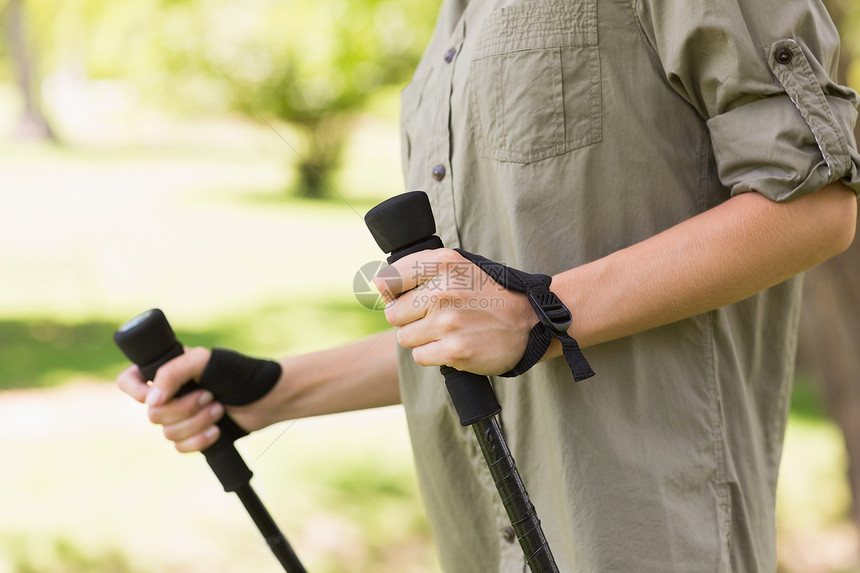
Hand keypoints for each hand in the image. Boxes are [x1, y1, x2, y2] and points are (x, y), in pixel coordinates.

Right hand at [116, 347, 261, 452]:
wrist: (268, 398)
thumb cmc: (238, 372)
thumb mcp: (204, 361)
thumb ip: (172, 373)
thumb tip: (150, 401)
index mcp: (167, 370)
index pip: (128, 380)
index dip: (135, 391)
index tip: (155, 395)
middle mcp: (170, 393)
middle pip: (152, 413)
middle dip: (184, 408)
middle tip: (210, 395)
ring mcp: (181, 415)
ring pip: (167, 432)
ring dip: (196, 423)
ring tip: (219, 409)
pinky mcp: (194, 434)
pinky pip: (180, 447)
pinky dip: (199, 441)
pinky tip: (216, 431)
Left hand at [374, 248, 534, 375]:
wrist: (528, 322)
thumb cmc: (487, 294)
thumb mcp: (458, 266)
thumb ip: (418, 268)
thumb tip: (378, 285)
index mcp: (443, 264)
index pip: (388, 280)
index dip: (393, 292)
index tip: (406, 297)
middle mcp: (443, 290)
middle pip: (393, 314)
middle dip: (410, 319)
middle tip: (436, 317)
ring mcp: (448, 322)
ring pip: (405, 337)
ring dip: (421, 338)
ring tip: (447, 331)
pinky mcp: (454, 351)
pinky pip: (419, 356)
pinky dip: (433, 355)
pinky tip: (452, 345)